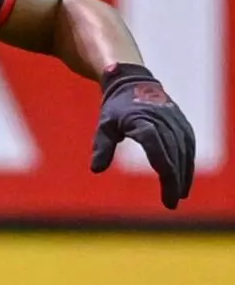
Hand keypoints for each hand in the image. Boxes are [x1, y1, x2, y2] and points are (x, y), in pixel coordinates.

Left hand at [91, 63, 195, 208]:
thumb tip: (96, 170)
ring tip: (179, 195)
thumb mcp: (104, 124)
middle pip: (174, 155)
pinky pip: (189, 145)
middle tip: (171, 203)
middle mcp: (164, 122)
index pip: (158, 150)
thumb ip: (102, 146)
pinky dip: (188, 162)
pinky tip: (184, 178)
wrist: (132, 81)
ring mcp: (176, 121)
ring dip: (184, 174)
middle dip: (175, 181)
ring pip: (185, 152)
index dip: (165, 174)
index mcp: (143, 121)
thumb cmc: (115, 106)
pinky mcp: (182, 123)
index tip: (166, 195)